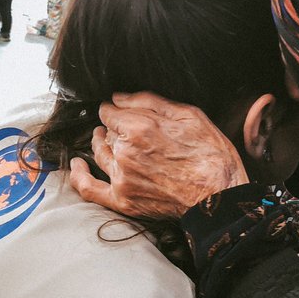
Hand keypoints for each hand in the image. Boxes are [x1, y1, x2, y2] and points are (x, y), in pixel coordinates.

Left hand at [69, 92, 248, 218]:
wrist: (220, 197)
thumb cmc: (211, 155)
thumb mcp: (189, 115)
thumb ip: (150, 101)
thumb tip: (119, 97)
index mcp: (139, 128)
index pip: (111, 111)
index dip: (118, 110)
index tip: (125, 112)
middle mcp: (125, 152)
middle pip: (107, 132)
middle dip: (114, 128)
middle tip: (127, 128)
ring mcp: (121, 178)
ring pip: (100, 153)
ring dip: (100, 143)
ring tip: (105, 139)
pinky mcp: (123, 200)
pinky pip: (89, 189)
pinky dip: (79, 176)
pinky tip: (77, 165)